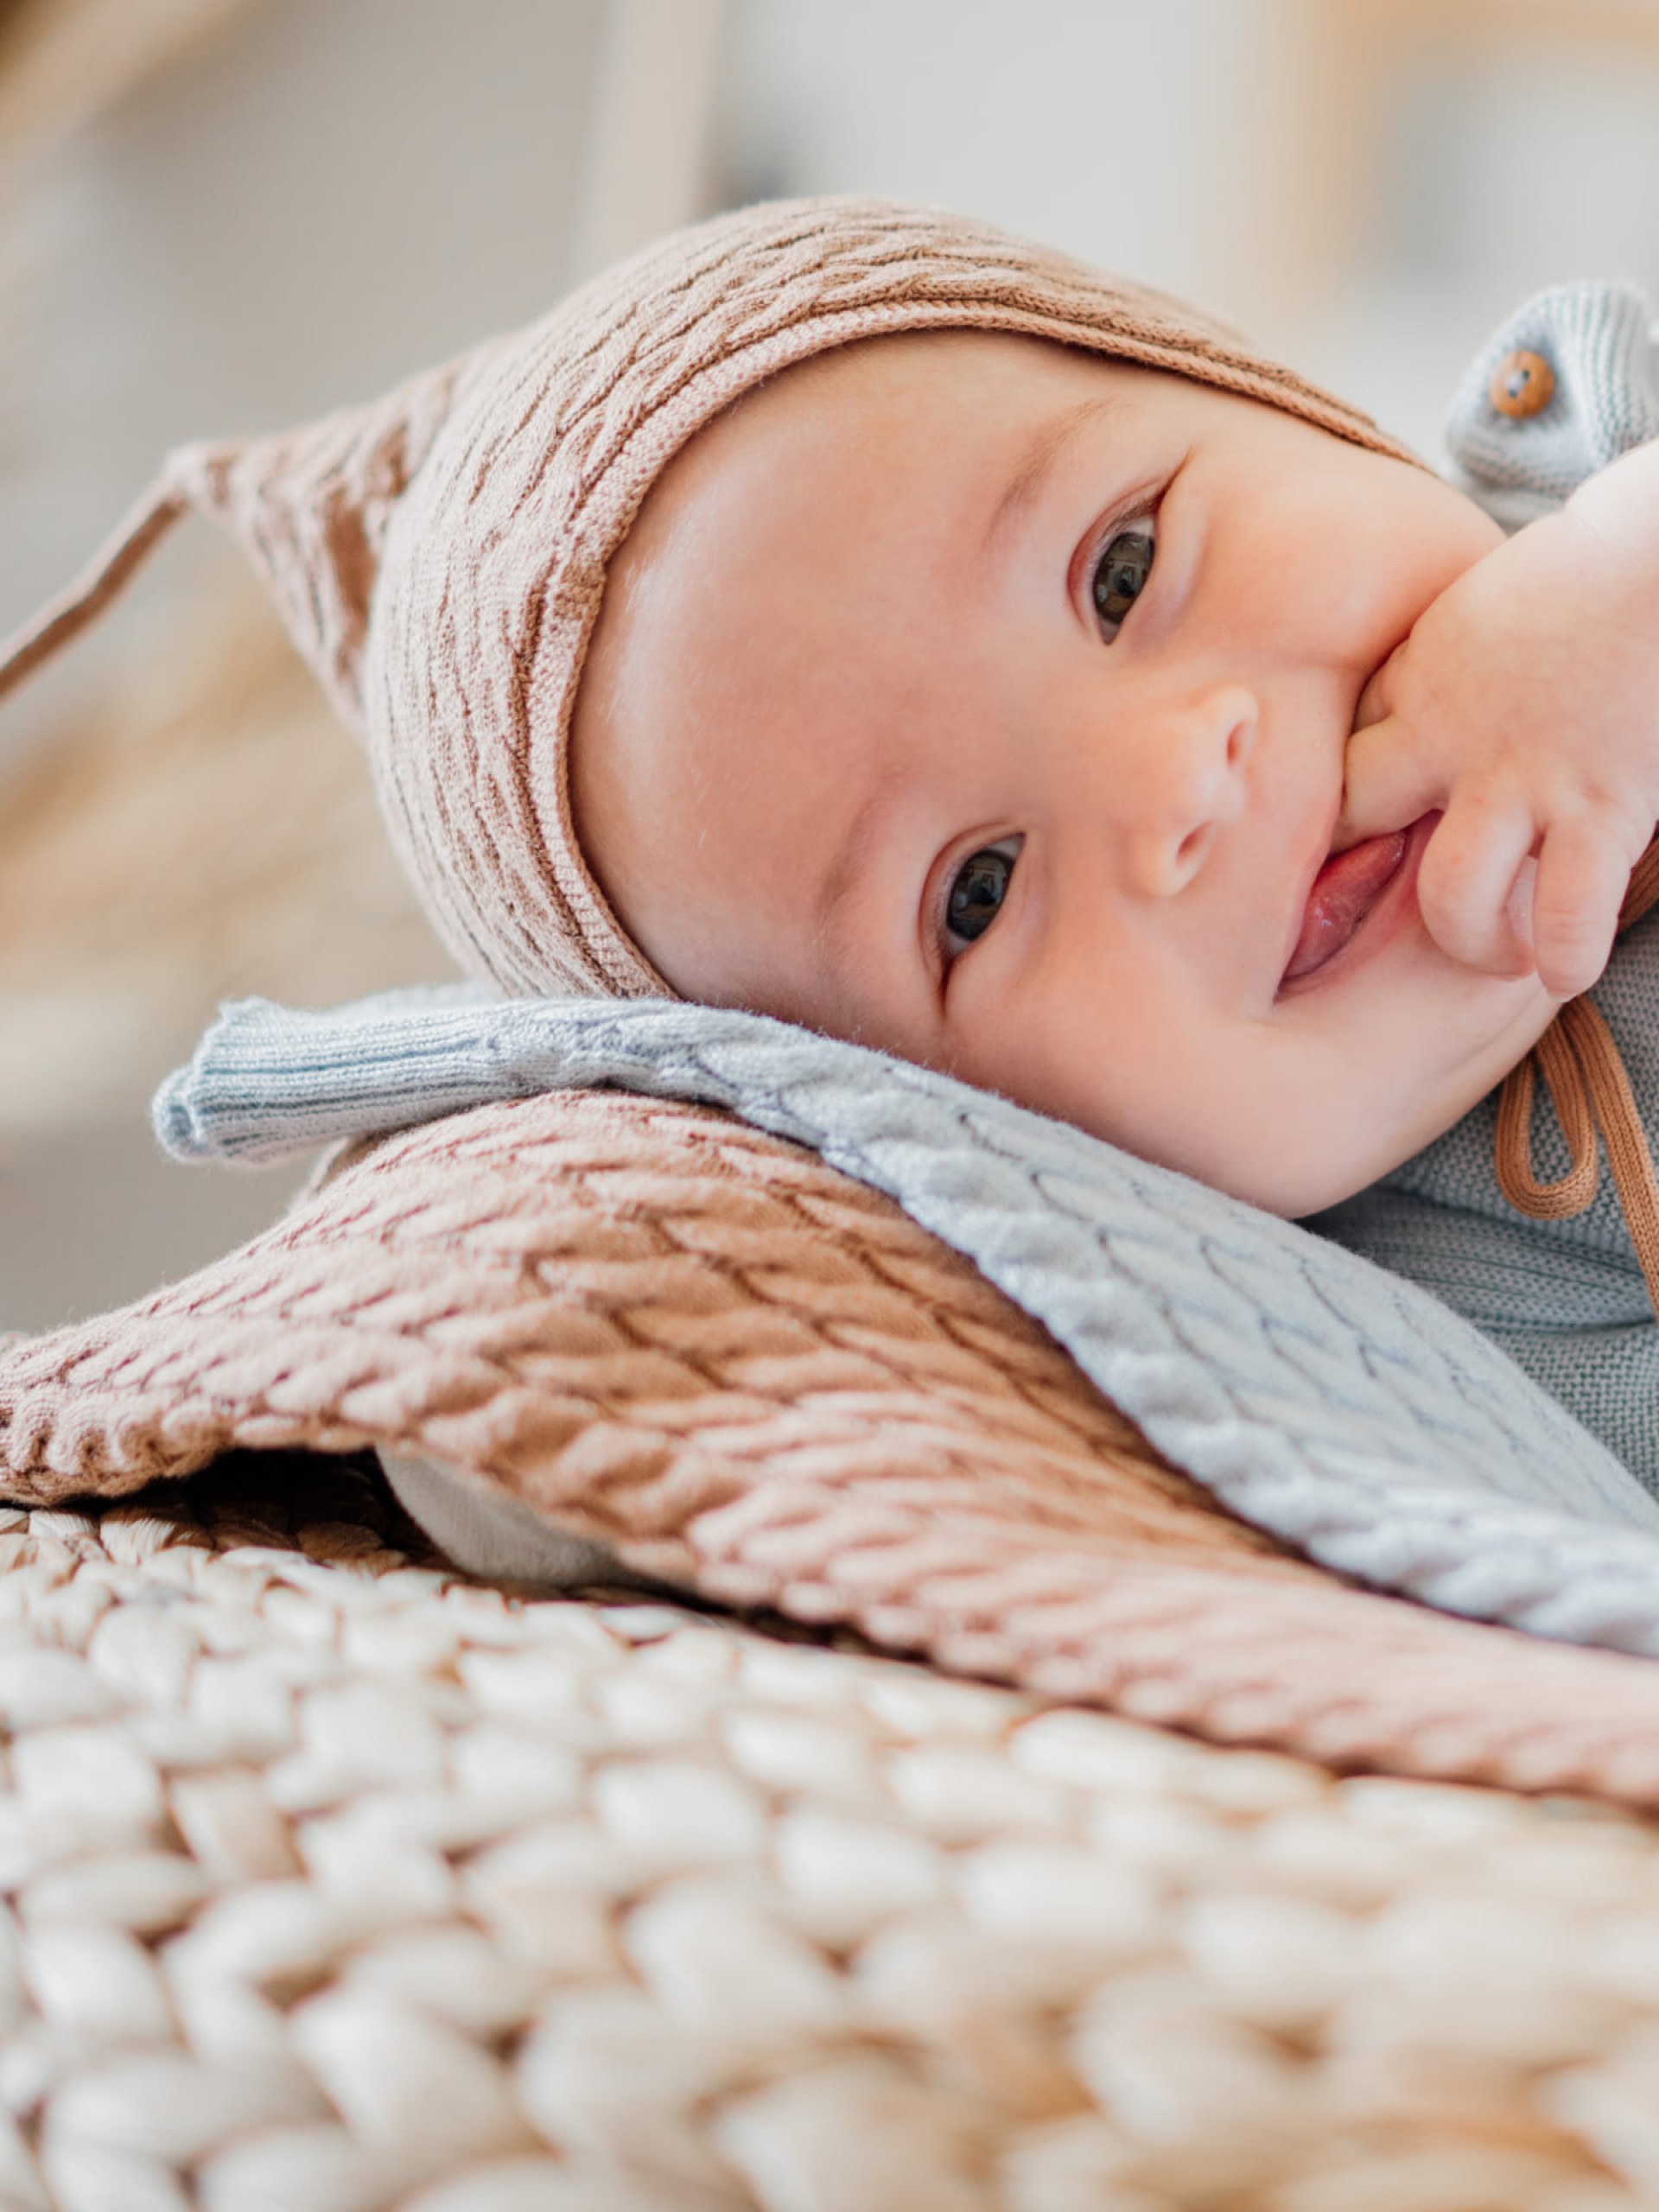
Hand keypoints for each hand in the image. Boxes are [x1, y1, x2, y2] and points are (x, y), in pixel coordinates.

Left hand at [1341, 449, 1658, 998]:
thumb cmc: (1608, 558)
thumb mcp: (1495, 596)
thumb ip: (1458, 656)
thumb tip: (1444, 693)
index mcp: (1424, 673)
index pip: (1348, 754)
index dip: (1353, 802)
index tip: (1375, 834)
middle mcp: (1453, 732)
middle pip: (1358, 822)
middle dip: (1365, 872)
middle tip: (1409, 905)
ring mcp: (1525, 776)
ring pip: (1449, 895)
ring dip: (1471, 938)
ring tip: (1500, 950)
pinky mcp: (1603, 805)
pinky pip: (1565, 913)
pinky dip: (1564, 957)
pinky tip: (1566, 972)